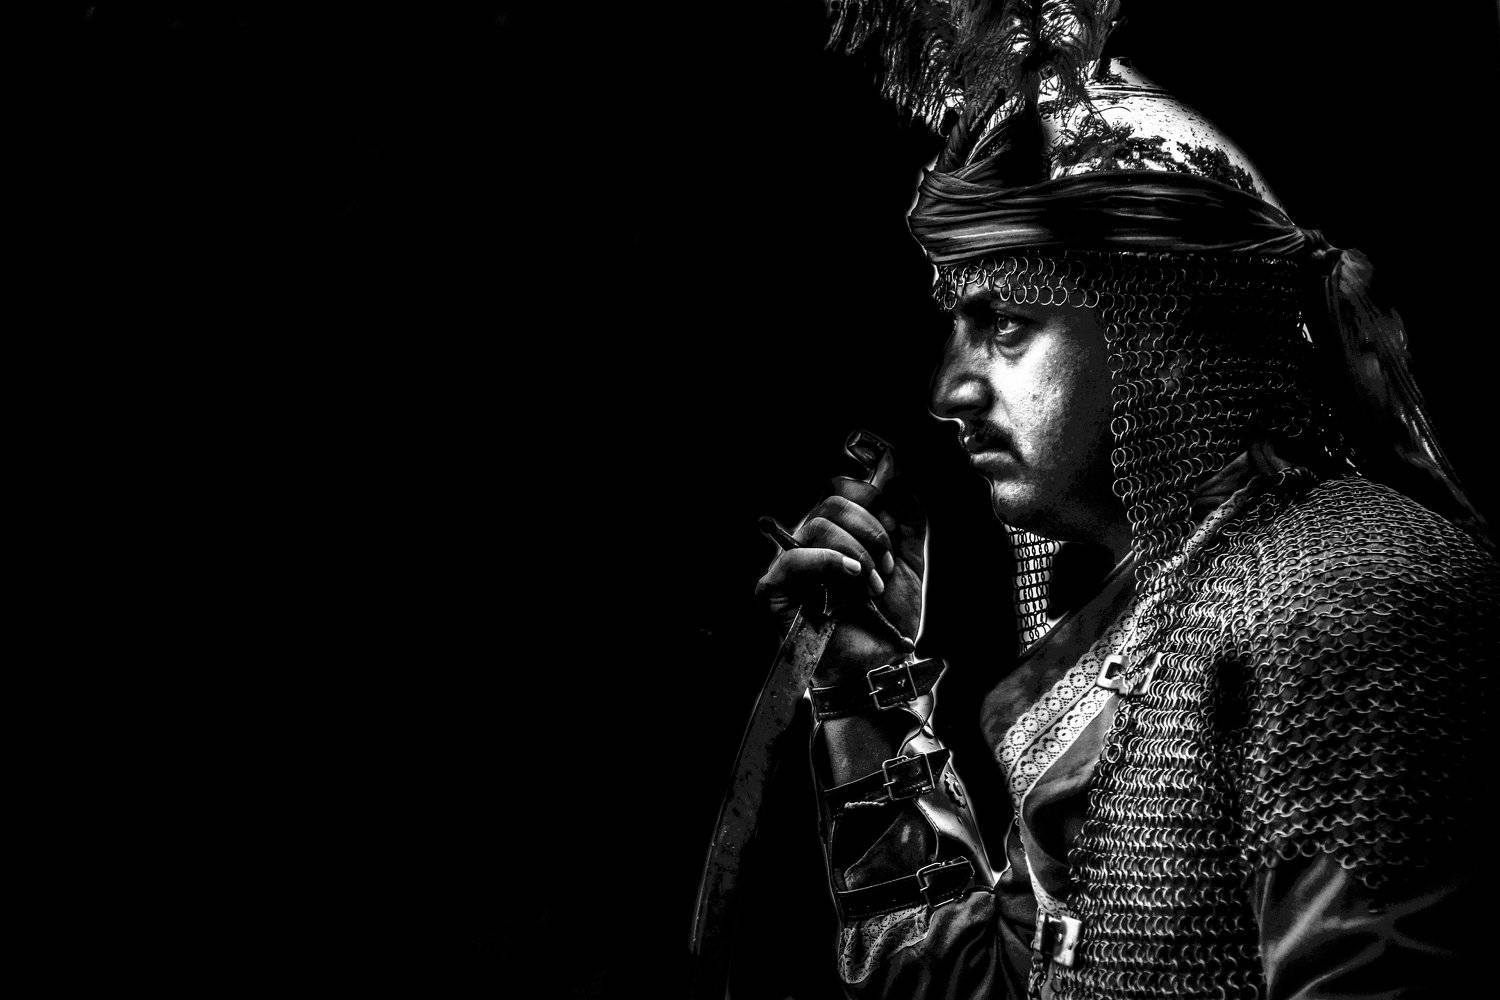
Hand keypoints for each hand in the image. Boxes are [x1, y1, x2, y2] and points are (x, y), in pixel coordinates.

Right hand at [755, 475, 925, 685]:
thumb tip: (900, 481)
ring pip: (815, 526)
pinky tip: (849, 575)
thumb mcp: (909, 562)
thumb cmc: (888, 621)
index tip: (895, 537)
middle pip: (831, 503)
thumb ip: (908, 520)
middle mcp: (811, 545)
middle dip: (869, 532)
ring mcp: (791, 566)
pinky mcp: (773, 589)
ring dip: (855, 554)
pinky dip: (825, 561)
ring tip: (870, 587)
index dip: (874, 506)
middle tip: (885, 569)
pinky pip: (792, 558)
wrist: (880, 664)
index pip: (845, 492)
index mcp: (839, 535)